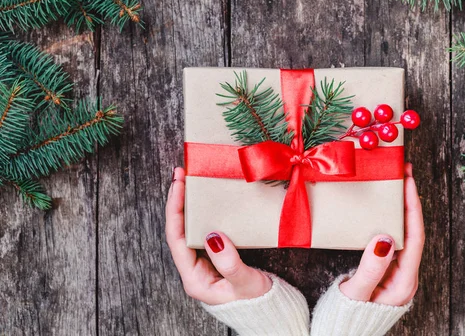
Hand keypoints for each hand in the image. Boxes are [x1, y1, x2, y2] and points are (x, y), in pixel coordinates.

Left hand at [166, 167, 271, 304]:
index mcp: (194, 279)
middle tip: (181, 173)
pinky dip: (201, 213)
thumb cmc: (257, 301)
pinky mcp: (214, 257)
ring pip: (189, 229)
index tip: (179, 186)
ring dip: (188, 205)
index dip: (175, 210)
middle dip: (177, 201)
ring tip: (189, 180)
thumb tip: (213, 237)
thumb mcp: (245, 282)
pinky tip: (205, 199)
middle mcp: (193, 269)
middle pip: (178, 230)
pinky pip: (202, 230)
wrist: (269, 311)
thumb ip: (229, 263)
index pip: (177, 239)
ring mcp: (203, 263)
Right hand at [339, 163, 424, 305]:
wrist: (343, 332)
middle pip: (414, 231)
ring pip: (405, 233)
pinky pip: (394, 238)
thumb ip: (370, 270)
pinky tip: (384, 207)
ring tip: (396, 183)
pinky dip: (391, 218)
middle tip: (403, 172)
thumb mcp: (356, 294)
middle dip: (410, 200)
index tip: (408, 182)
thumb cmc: (349, 317)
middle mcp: (406, 275)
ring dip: (402, 207)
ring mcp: (398, 272)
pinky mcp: (388, 269)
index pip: (415, 237)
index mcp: (404, 282)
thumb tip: (384, 239)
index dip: (412, 207)